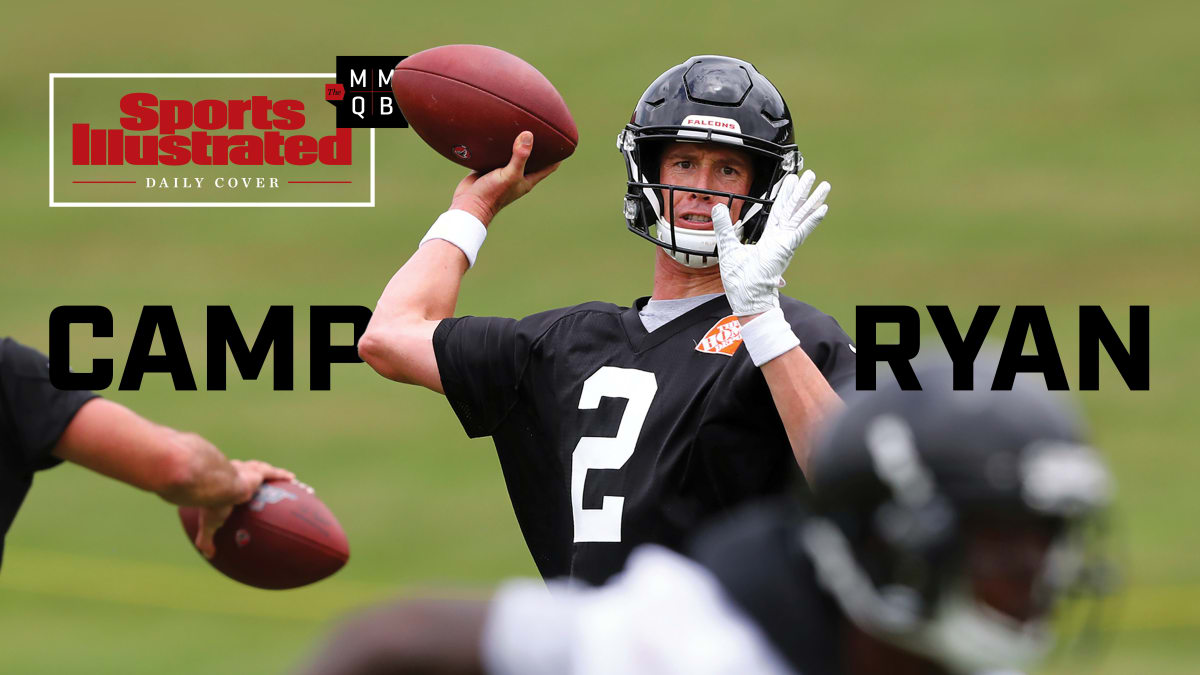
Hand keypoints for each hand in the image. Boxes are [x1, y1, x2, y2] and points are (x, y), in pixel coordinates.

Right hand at [194, 459, 294, 558]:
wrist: (216, 487)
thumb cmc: (213, 504)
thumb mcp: (210, 524)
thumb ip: (207, 539)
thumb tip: (208, 556)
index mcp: (226, 484)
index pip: (236, 484)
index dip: (242, 487)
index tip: (246, 493)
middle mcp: (238, 473)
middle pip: (252, 474)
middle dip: (261, 477)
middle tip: (269, 487)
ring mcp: (248, 471)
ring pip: (265, 471)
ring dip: (277, 475)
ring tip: (288, 481)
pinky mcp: (257, 472)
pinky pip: (273, 473)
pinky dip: (282, 475)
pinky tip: (292, 478)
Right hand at [449, 131, 560, 226]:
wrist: (468, 204)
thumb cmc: (492, 195)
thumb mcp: (509, 174)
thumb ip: (520, 156)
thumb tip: (528, 134)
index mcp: (527, 179)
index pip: (550, 166)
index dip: (558, 154)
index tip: (563, 139)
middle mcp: (517, 175)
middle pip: (532, 157)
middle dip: (537, 144)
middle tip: (541, 125)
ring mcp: (502, 171)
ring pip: (512, 153)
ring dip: (516, 142)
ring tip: (520, 124)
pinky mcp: (488, 168)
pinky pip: (495, 153)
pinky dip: (498, 144)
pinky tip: (497, 131)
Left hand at [712, 170, 829, 316]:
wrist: (746, 296)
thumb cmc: (740, 279)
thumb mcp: (728, 246)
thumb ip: (723, 226)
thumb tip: (718, 208)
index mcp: (770, 238)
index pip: (779, 211)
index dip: (785, 195)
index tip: (791, 180)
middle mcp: (781, 238)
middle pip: (794, 208)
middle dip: (802, 191)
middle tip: (811, 174)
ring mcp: (786, 242)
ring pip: (801, 215)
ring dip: (812, 199)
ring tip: (824, 184)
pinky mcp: (787, 248)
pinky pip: (801, 231)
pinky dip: (811, 220)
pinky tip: (822, 208)